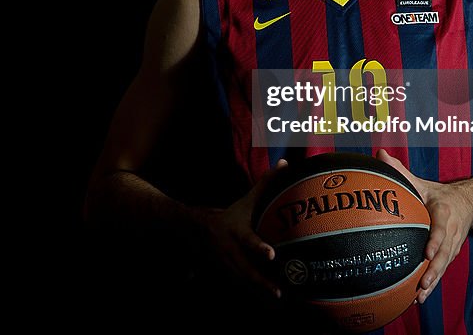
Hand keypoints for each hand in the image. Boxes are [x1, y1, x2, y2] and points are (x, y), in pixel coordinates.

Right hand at [200, 159, 288, 297]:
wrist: (188, 229)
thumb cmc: (226, 215)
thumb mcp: (243, 201)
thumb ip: (265, 184)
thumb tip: (285, 164)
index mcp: (234, 231)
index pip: (247, 239)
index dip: (258, 247)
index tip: (272, 254)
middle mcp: (228, 250)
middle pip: (246, 269)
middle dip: (262, 283)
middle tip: (281, 293)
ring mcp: (223, 266)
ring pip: (242, 284)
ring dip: (259, 295)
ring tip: (278, 304)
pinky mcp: (221, 277)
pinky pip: (239, 290)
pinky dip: (252, 300)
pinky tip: (268, 309)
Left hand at [376, 149, 472, 303]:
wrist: (467, 204)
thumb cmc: (436, 194)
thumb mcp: (422, 182)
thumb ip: (400, 171)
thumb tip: (379, 155)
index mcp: (444, 212)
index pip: (441, 227)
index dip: (436, 240)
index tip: (427, 251)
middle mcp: (451, 231)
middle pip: (445, 253)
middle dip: (434, 269)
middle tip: (422, 283)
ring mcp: (452, 245)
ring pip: (444, 266)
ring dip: (433, 281)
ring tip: (419, 296)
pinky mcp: (449, 254)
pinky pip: (441, 270)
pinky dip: (432, 283)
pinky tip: (418, 297)